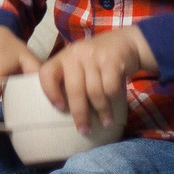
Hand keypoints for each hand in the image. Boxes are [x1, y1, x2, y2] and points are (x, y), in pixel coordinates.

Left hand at [38, 25, 154, 136]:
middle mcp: (75, 54)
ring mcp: (93, 56)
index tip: (59, 108)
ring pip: (94, 92)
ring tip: (105, 122)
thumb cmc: (98, 60)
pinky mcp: (112, 60)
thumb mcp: (80, 64)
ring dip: (101, 111)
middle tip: (84, 130)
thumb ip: (71, 80)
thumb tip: (63, 113)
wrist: (125, 42)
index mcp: (63, 57)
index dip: (50, 92)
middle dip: (79, 114)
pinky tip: (114, 111)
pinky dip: (112, 102)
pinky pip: (110, 88)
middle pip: (74, 89)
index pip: (47, 73)